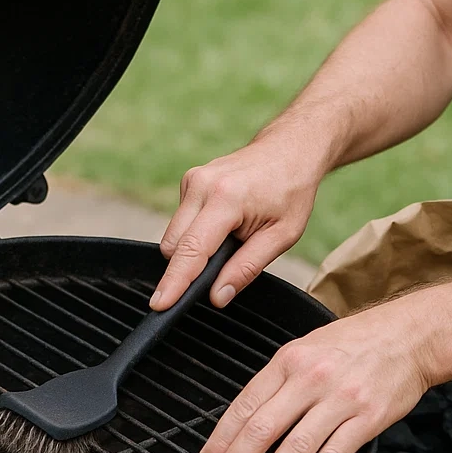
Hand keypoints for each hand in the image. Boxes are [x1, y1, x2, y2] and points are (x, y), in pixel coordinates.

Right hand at [150, 134, 321, 310]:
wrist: (290, 148)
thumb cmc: (291, 191)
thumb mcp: (282, 236)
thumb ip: (246, 268)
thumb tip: (217, 296)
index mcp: (226, 199)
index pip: (191, 250)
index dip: (175, 282)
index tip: (160, 304)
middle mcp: (201, 186)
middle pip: (174, 246)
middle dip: (187, 267)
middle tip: (221, 270)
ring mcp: (192, 180)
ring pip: (174, 235)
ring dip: (194, 249)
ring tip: (231, 240)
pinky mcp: (190, 181)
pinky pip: (181, 222)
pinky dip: (196, 234)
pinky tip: (223, 226)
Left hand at [194, 300, 432, 452]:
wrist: (411, 336)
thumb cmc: (354, 344)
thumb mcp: (306, 349)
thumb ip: (277, 383)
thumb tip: (242, 425)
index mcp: (288, 361)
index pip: (244, 406)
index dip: (220, 442)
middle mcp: (311, 378)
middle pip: (262, 430)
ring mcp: (341, 400)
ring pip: (295, 449)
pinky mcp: (368, 419)